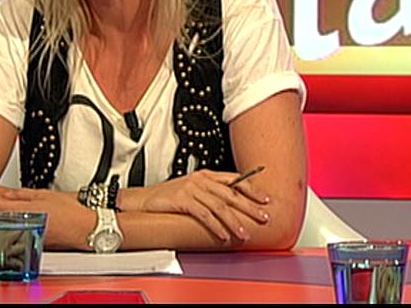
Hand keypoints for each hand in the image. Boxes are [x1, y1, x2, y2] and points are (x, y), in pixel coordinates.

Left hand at [0, 187, 95, 249]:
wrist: (85, 229)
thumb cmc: (71, 212)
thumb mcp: (45, 194)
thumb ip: (22, 195)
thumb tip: (8, 195)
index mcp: (25, 211)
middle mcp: (23, 226)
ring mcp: (26, 236)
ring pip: (1, 230)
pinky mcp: (30, 243)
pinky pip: (11, 237)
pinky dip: (0, 233)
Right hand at [129, 170, 270, 242]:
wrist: (145, 200)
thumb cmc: (169, 197)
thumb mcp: (193, 189)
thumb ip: (212, 194)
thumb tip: (234, 207)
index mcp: (206, 175)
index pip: (235, 180)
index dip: (252, 189)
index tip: (266, 199)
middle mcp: (201, 179)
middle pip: (231, 194)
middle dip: (250, 207)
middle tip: (263, 217)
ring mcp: (191, 189)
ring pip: (219, 206)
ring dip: (234, 222)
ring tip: (244, 234)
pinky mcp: (182, 200)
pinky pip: (204, 215)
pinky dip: (216, 226)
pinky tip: (223, 235)